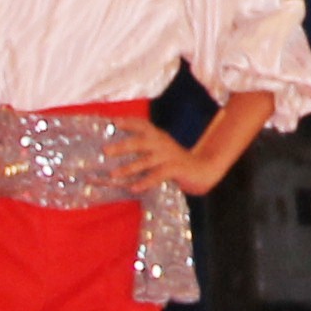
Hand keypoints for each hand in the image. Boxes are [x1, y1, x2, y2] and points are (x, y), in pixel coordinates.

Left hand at [114, 120, 229, 195]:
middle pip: (141, 141)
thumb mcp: (161, 151)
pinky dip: (145, 181)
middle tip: (106, 150)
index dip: (129, 122)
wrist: (204, 169)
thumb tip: (117, 154)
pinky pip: (158, 175)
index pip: (143, 125)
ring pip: (147, 160)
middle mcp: (163, 143)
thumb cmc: (176, 163)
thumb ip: (144, 151)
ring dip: (129, 167)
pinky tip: (134, 188)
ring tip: (114, 174)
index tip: (113, 122)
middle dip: (123, 146)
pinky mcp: (176, 169)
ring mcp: (170, 156)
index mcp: (159, 137)